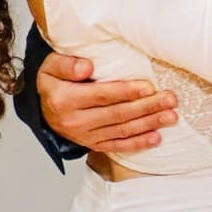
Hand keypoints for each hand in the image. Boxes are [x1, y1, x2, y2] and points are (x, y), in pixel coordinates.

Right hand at [37, 50, 177, 155]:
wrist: (41, 108)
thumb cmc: (52, 83)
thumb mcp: (49, 67)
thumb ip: (66, 64)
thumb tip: (87, 67)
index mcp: (64, 100)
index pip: (101, 95)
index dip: (126, 92)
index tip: (148, 86)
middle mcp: (75, 121)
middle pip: (117, 114)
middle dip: (147, 107)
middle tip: (170, 99)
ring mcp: (85, 136)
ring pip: (122, 130)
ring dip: (149, 124)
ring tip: (171, 116)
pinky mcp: (93, 145)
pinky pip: (118, 146)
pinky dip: (138, 143)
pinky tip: (157, 138)